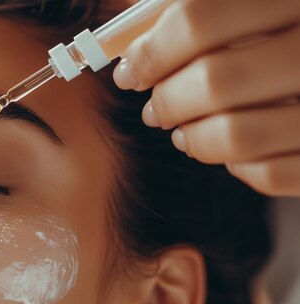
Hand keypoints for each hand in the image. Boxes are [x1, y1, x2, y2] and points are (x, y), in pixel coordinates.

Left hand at [113, 0, 299, 196]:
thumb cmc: (287, 29)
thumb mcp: (255, 4)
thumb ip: (196, 11)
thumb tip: (132, 46)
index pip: (198, 19)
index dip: (151, 51)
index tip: (131, 71)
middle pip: (215, 81)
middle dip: (168, 102)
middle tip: (154, 109)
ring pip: (239, 135)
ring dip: (196, 140)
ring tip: (184, 133)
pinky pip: (274, 174)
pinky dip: (240, 167)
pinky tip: (234, 152)